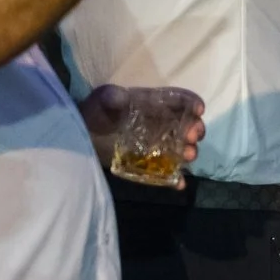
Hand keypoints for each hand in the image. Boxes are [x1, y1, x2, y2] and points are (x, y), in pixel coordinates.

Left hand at [77, 85, 203, 170]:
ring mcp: (157, 145)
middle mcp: (161, 124)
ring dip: (189, 152)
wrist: (80, 136)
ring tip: (188, 157)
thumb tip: (121, 96)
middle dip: (195, 129)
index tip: (199, 109)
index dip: (191, 103)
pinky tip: (179, 183)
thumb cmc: (94, 113)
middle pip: (186, 125)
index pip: (179, 101)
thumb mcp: (102, 100)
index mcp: (154, 105)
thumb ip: (111, 97)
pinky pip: (167, 172)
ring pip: (181, 148)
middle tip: (194, 137)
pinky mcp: (148, 163)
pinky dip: (175, 179)